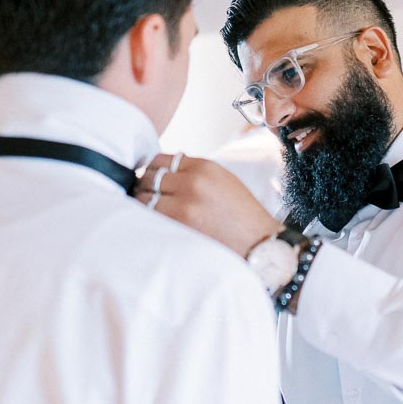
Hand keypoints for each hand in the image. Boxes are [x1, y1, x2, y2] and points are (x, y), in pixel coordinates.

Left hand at [136, 153, 282, 257]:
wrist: (259, 244)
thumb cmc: (242, 215)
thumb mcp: (223, 181)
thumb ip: (194, 172)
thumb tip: (164, 170)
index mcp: (204, 167)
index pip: (161, 159)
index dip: (155, 170)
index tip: (155, 180)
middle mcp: (192, 182)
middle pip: (149, 176)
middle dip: (147, 186)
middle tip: (152, 198)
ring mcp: (183, 205)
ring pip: (143, 197)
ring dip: (144, 204)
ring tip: (153, 213)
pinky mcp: (178, 227)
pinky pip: (149, 217)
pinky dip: (148, 220)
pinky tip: (156, 225)